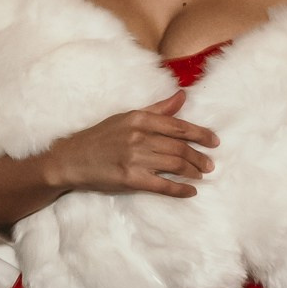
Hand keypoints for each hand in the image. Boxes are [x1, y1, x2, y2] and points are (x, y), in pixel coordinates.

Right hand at [43, 94, 218, 199]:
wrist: (72, 159)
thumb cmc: (101, 137)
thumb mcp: (127, 117)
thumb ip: (158, 109)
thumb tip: (183, 96)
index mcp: (139, 119)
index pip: (177, 126)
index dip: (199, 134)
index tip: (214, 141)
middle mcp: (138, 136)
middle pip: (179, 147)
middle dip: (198, 156)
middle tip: (210, 164)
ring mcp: (134, 158)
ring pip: (174, 165)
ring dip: (192, 171)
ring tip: (201, 174)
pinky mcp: (129, 178)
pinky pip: (162, 184)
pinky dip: (179, 189)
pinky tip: (190, 191)